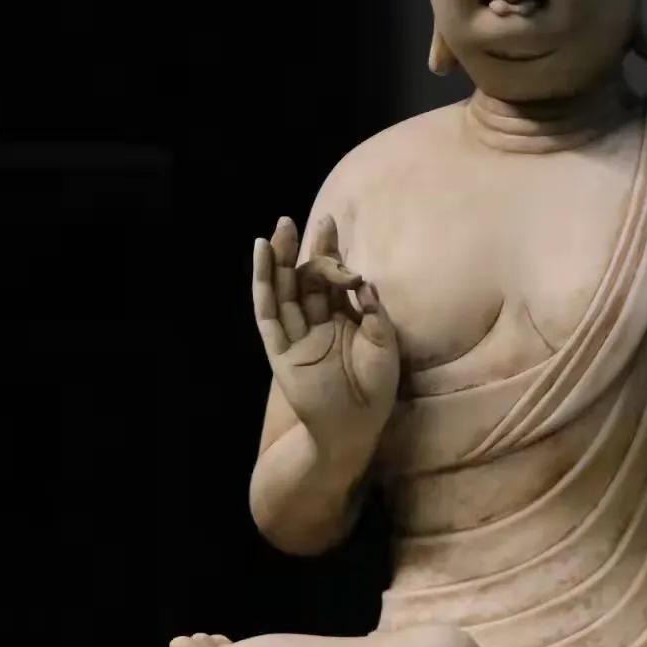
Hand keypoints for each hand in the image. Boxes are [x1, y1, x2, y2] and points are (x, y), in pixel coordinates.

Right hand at [252, 213, 399, 472]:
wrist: (356, 426)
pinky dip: (263, 285)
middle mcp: (316, 323)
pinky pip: (268, 313)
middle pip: (305, 278)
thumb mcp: (384, 344)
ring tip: (279, 229)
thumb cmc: (375, 388)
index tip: (332, 223)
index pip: (332, 277)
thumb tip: (363, 281)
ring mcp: (296, 336)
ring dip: (280, 259)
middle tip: (304, 220)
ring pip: (283, 290)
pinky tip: (262, 257)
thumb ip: (373, 312)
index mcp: (342, 319)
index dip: (330, 251)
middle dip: (306, 248)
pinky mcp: (280, 350)